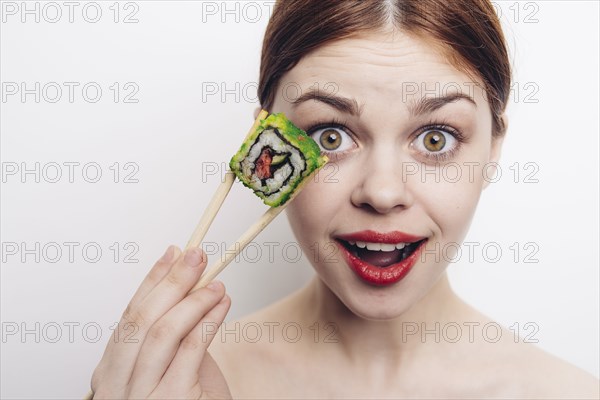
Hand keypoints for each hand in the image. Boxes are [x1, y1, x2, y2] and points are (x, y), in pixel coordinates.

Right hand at [90, 245, 231, 398]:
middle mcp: (118, 386)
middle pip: (140, 319)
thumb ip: (174, 337)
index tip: (172, 254)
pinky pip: (191, 349)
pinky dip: (208, 320)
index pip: (129, 316)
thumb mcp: (173, 370)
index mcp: (112, 374)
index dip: (152, 281)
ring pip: (161, 332)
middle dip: (171, 281)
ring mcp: (141, 396)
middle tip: (196, 256)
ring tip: (216, 283)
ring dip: (192, 300)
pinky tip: (222, 305)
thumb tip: (188, 291)